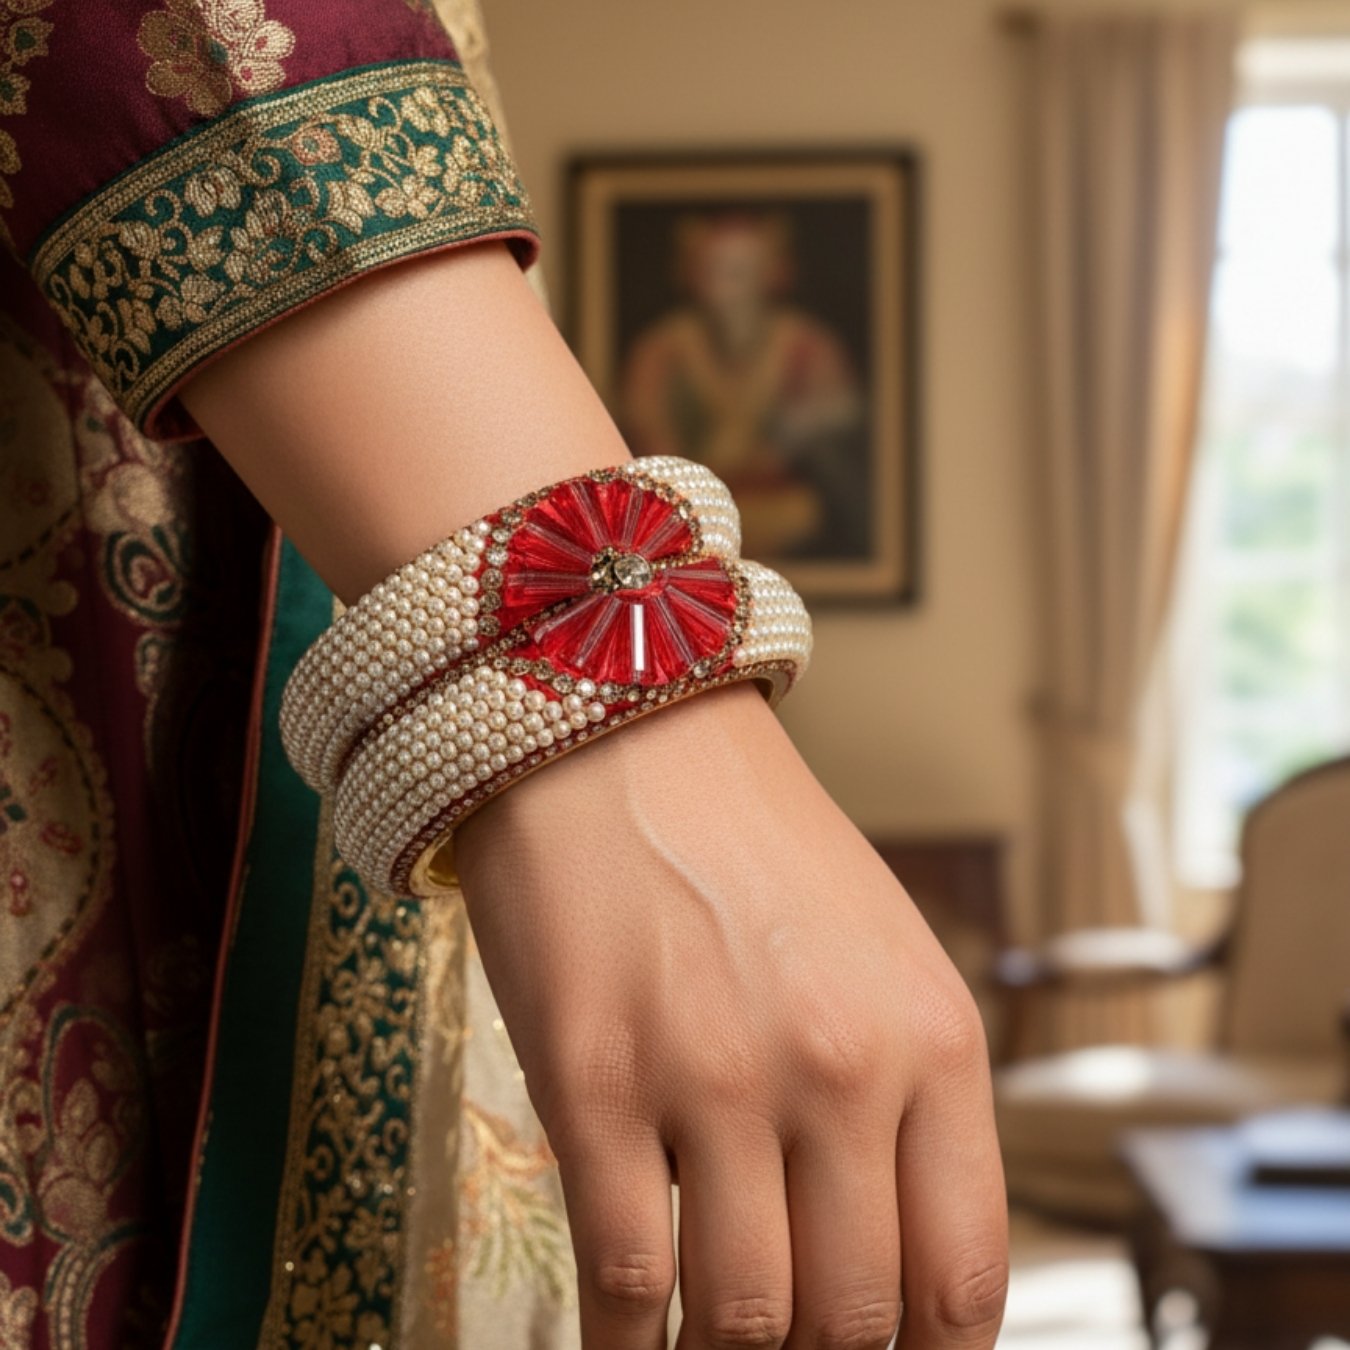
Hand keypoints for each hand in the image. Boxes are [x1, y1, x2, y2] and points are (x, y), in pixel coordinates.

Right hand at [455, 680, 1008, 1348]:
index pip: (964, 1276)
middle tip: (781, 1349)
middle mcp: (840, 1067)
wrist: (620, 730)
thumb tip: (878, 1250)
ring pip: (740, 1318)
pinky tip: (622, 1339)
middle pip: (851, 1316)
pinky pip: (622, 1275)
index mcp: (933, 1037)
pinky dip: (624, 1340)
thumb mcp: (880, 950)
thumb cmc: (748, 840)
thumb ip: (903, 1097)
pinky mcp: (594, 1078)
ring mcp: (715, 1076)